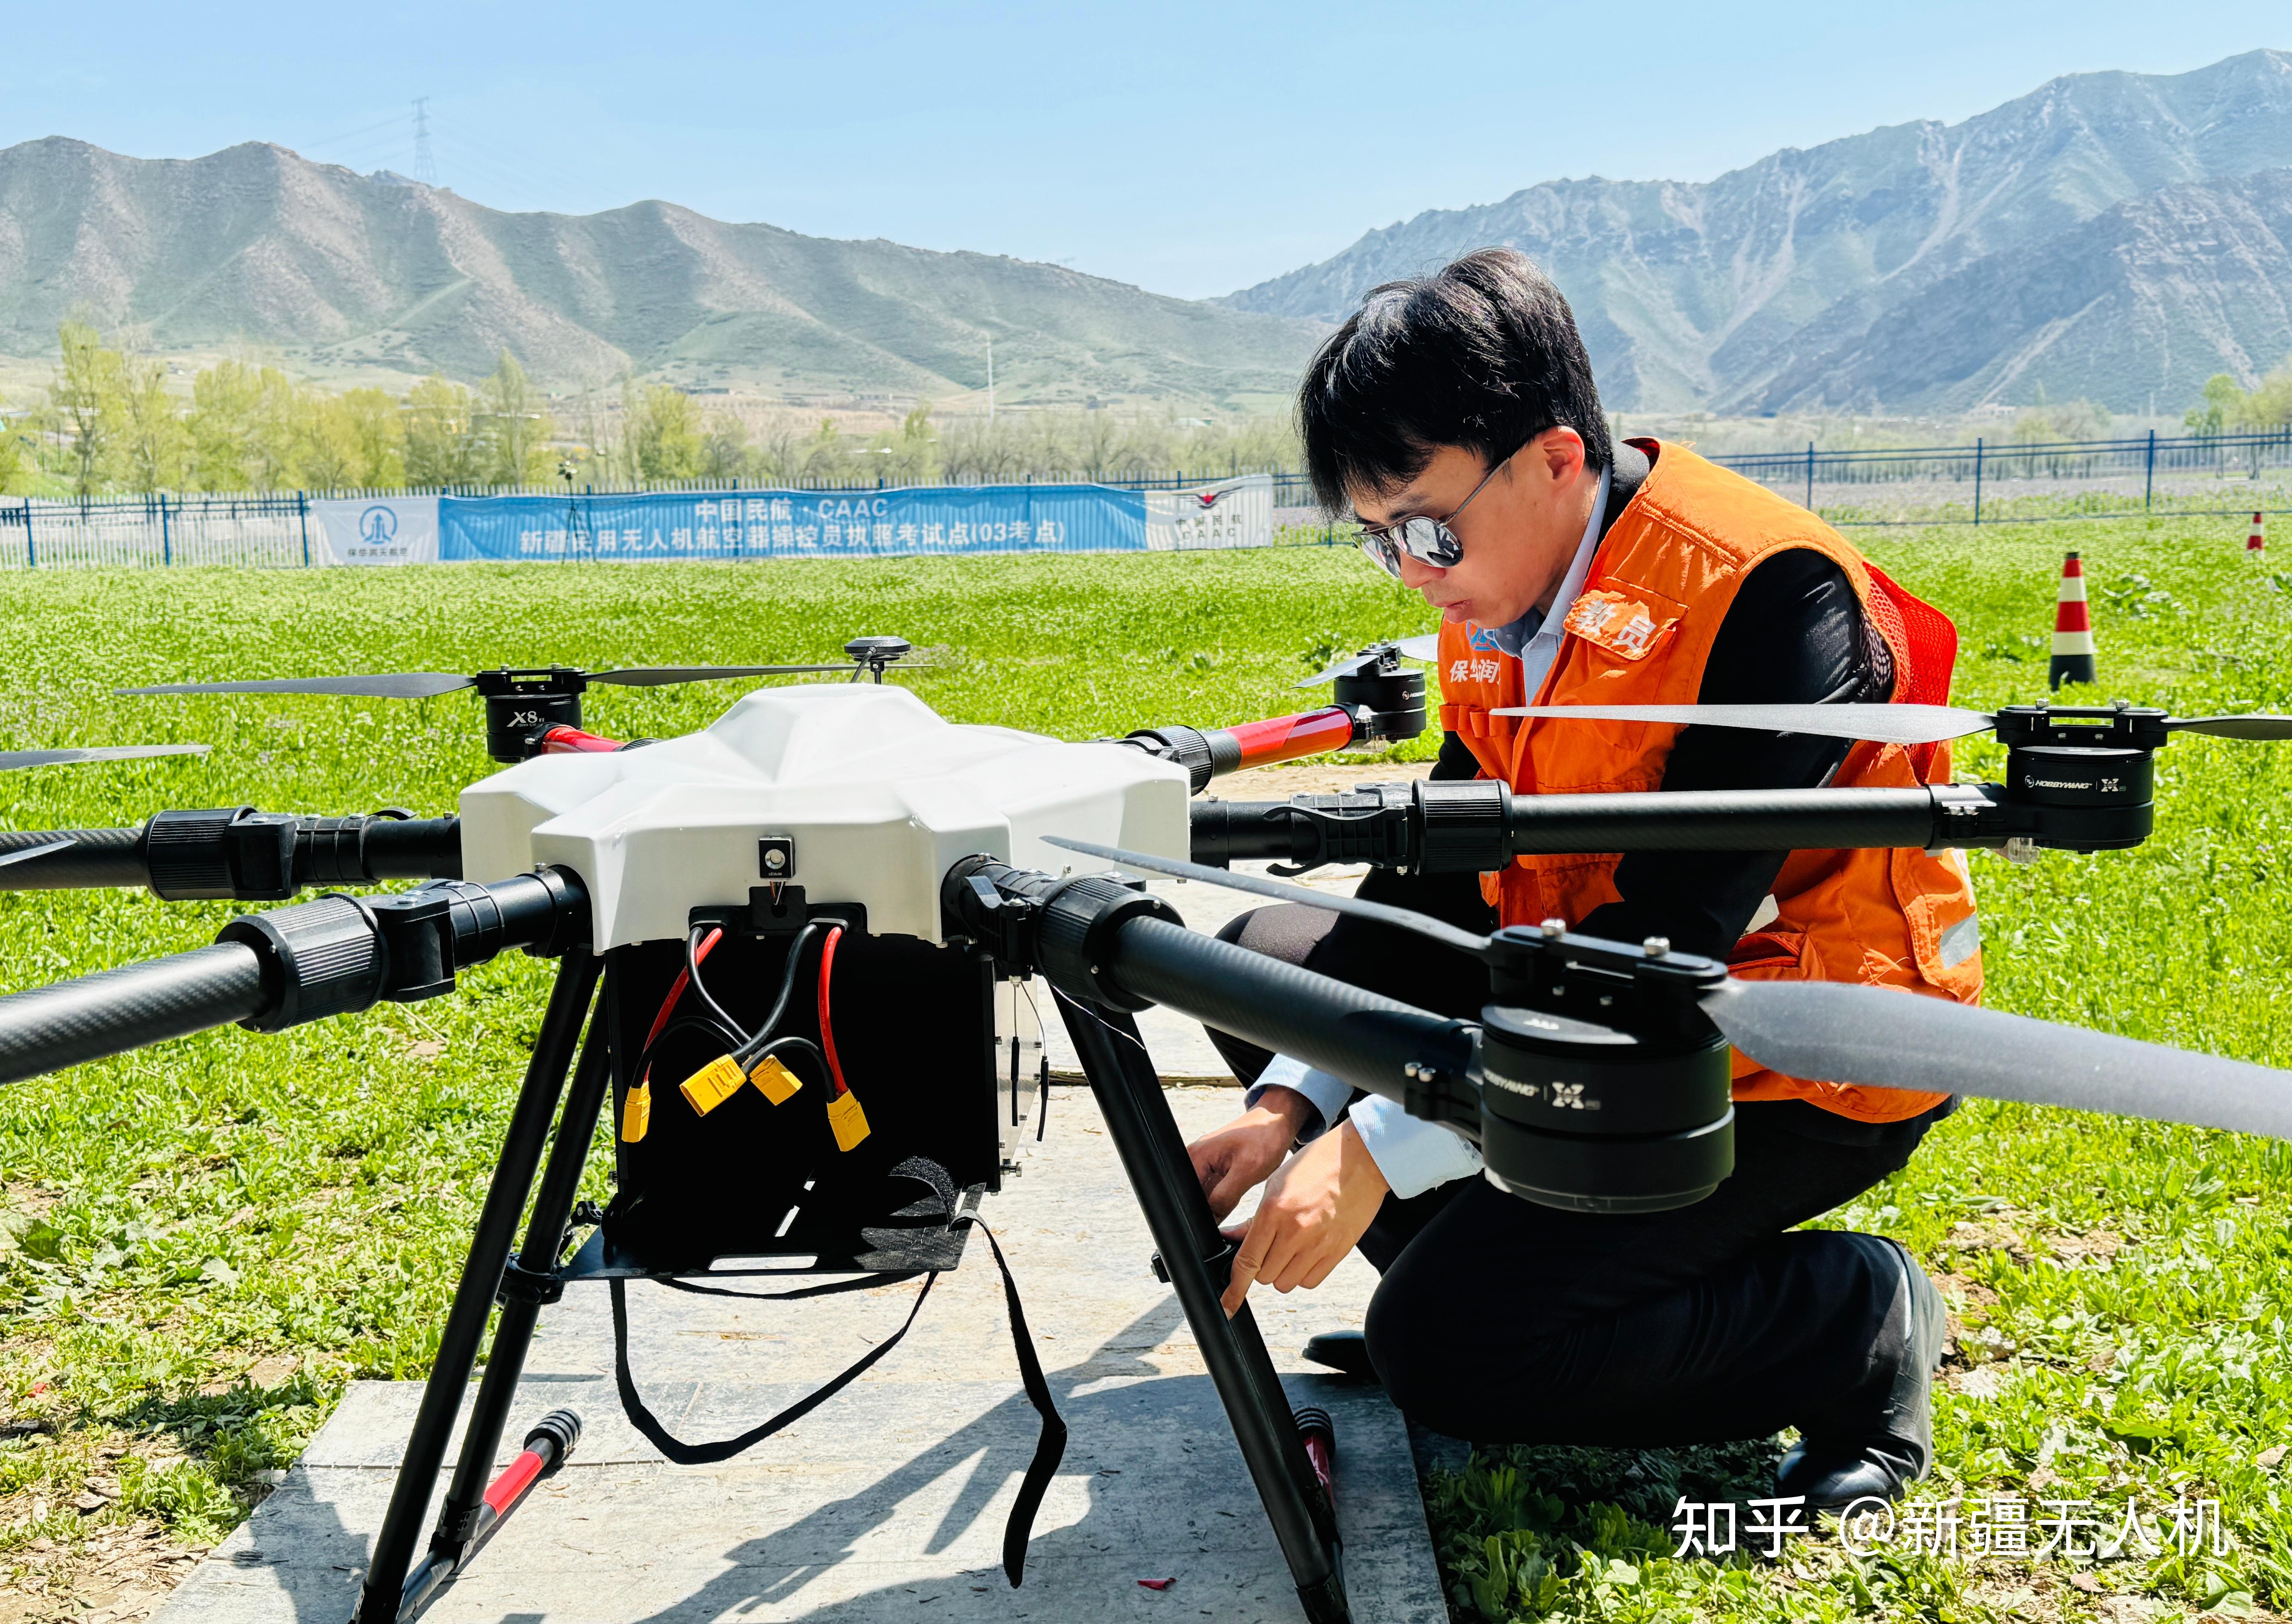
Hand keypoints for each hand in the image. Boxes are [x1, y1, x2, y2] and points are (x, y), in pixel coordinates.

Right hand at [1187, 1086, 1315, 1223]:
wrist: (1277, 1121)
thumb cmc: (1265, 1138)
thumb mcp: (1247, 1171)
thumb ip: (1224, 1196)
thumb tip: (1210, 1219)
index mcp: (1196, 1156)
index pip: (1186, 1196)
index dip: (1200, 1214)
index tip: (1219, 1220)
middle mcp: (1194, 1159)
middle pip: (1192, 1197)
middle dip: (1210, 1209)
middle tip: (1233, 1205)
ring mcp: (1204, 1163)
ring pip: (1203, 1196)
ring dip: (1218, 1203)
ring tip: (1238, 1193)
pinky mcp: (1214, 1167)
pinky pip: (1212, 1190)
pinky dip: (1224, 1196)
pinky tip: (1238, 1191)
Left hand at [1221, 1121, 1388, 1316]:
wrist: (1360, 1159)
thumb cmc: (1317, 1164)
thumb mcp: (1276, 1183)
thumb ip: (1254, 1219)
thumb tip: (1232, 1239)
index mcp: (1274, 1210)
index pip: (1247, 1261)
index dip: (1234, 1288)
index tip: (1227, 1304)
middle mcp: (1295, 1231)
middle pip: (1265, 1277)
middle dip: (1262, 1267)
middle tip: (1270, 1246)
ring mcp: (1318, 1244)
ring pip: (1286, 1283)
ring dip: (1282, 1272)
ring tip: (1290, 1247)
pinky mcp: (1338, 1251)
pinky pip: (1310, 1282)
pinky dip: (1303, 1274)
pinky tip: (1306, 1253)